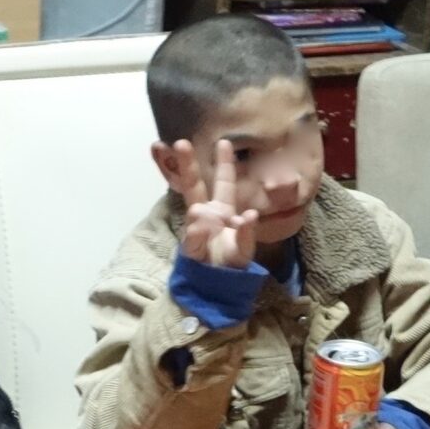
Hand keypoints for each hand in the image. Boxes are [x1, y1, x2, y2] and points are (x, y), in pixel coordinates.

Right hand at [173, 139, 257, 269]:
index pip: (222, 182)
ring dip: (197, 211)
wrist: (215, 287)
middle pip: (194, 186)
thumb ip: (247, 233)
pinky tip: (201, 232)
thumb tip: (249, 215)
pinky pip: (194, 240)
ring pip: (193, 212)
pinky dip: (198, 235)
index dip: (224, 163)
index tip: (223, 141)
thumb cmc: (229, 263)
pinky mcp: (189, 249)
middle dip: (187, 165)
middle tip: (180, 143)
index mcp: (221, 210)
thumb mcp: (244, 248)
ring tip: (198, 212)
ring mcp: (195, 231)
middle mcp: (205, 216)